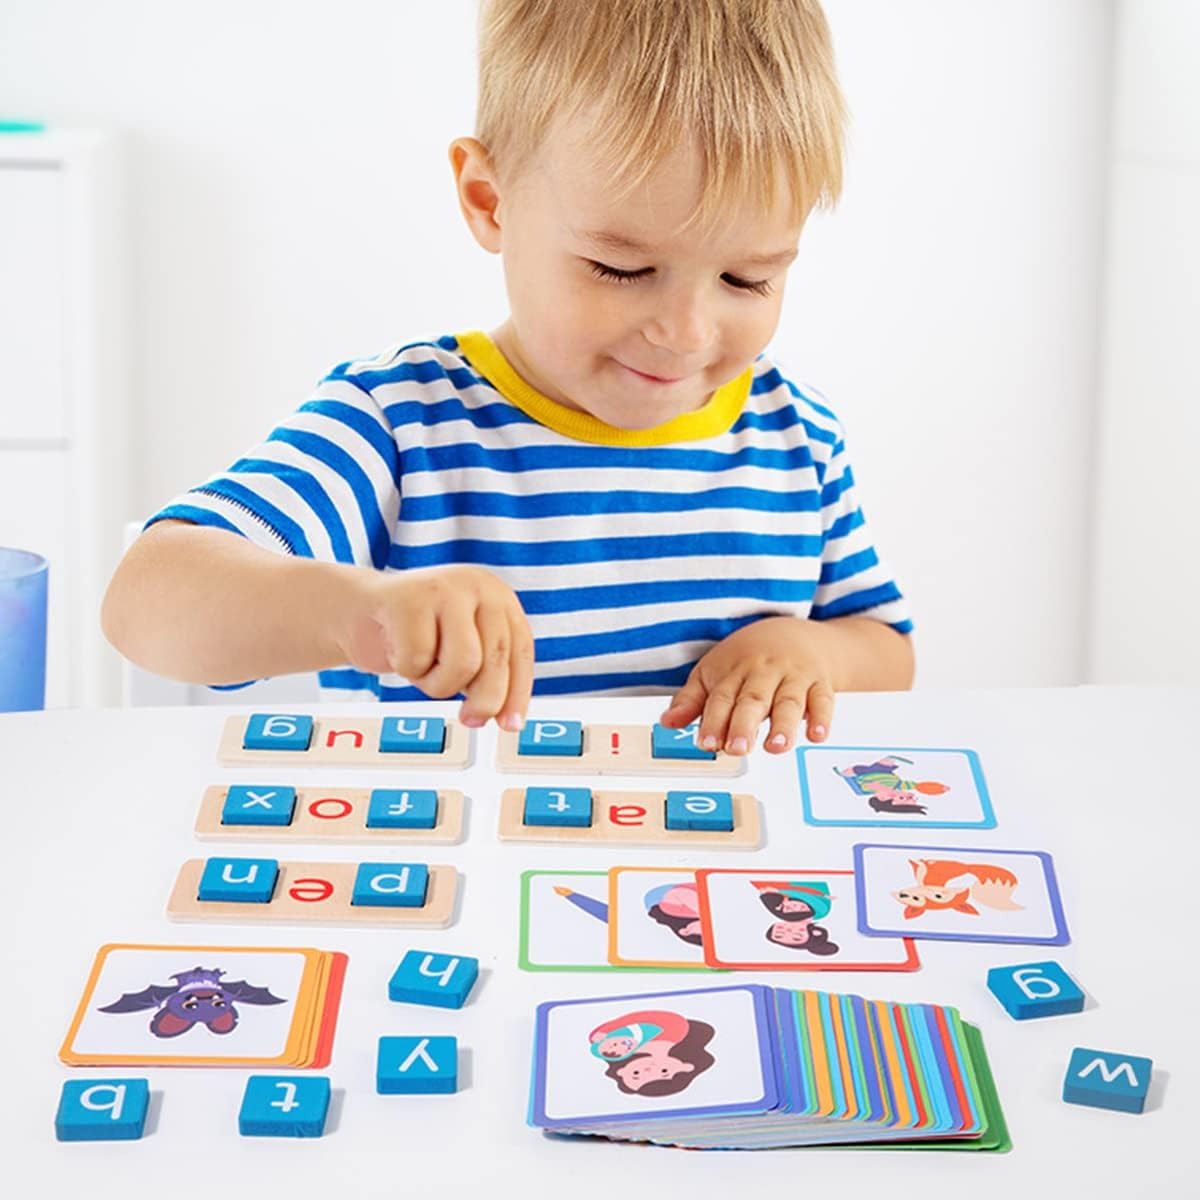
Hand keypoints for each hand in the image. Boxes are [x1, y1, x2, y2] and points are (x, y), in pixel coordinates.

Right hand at [337, 564, 533, 729]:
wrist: (358, 611)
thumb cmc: (413, 634)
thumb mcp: (462, 649)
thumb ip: (487, 673)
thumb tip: (507, 716)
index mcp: (497, 596)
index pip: (519, 650)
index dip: (517, 692)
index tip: (510, 724)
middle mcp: (476, 585)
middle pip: (495, 658)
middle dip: (485, 699)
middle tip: (470, 718)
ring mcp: (444, 588)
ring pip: (464, 663)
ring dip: (439, 682)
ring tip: (424, 667)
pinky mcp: (408, 598)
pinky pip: (418, 658)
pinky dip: (407, 668)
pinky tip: (399, 649)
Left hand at [658, 616, 834, 754]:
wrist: (794, 632)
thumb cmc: (748, 658)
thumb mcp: (714, 672)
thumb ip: (691, 700)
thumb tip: (667, 722)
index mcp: (733, 671)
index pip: (721, 698)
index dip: (712, 722)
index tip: (706, 743)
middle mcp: (763, 673)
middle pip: (752, 700)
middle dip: (743, 725)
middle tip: (737, 748)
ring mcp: (793, 677)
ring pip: (788, 701)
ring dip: (783, 725)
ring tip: (776, 747)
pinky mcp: (819, 683)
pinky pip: (823, 699)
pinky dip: (821, 717)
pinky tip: (816, 734)